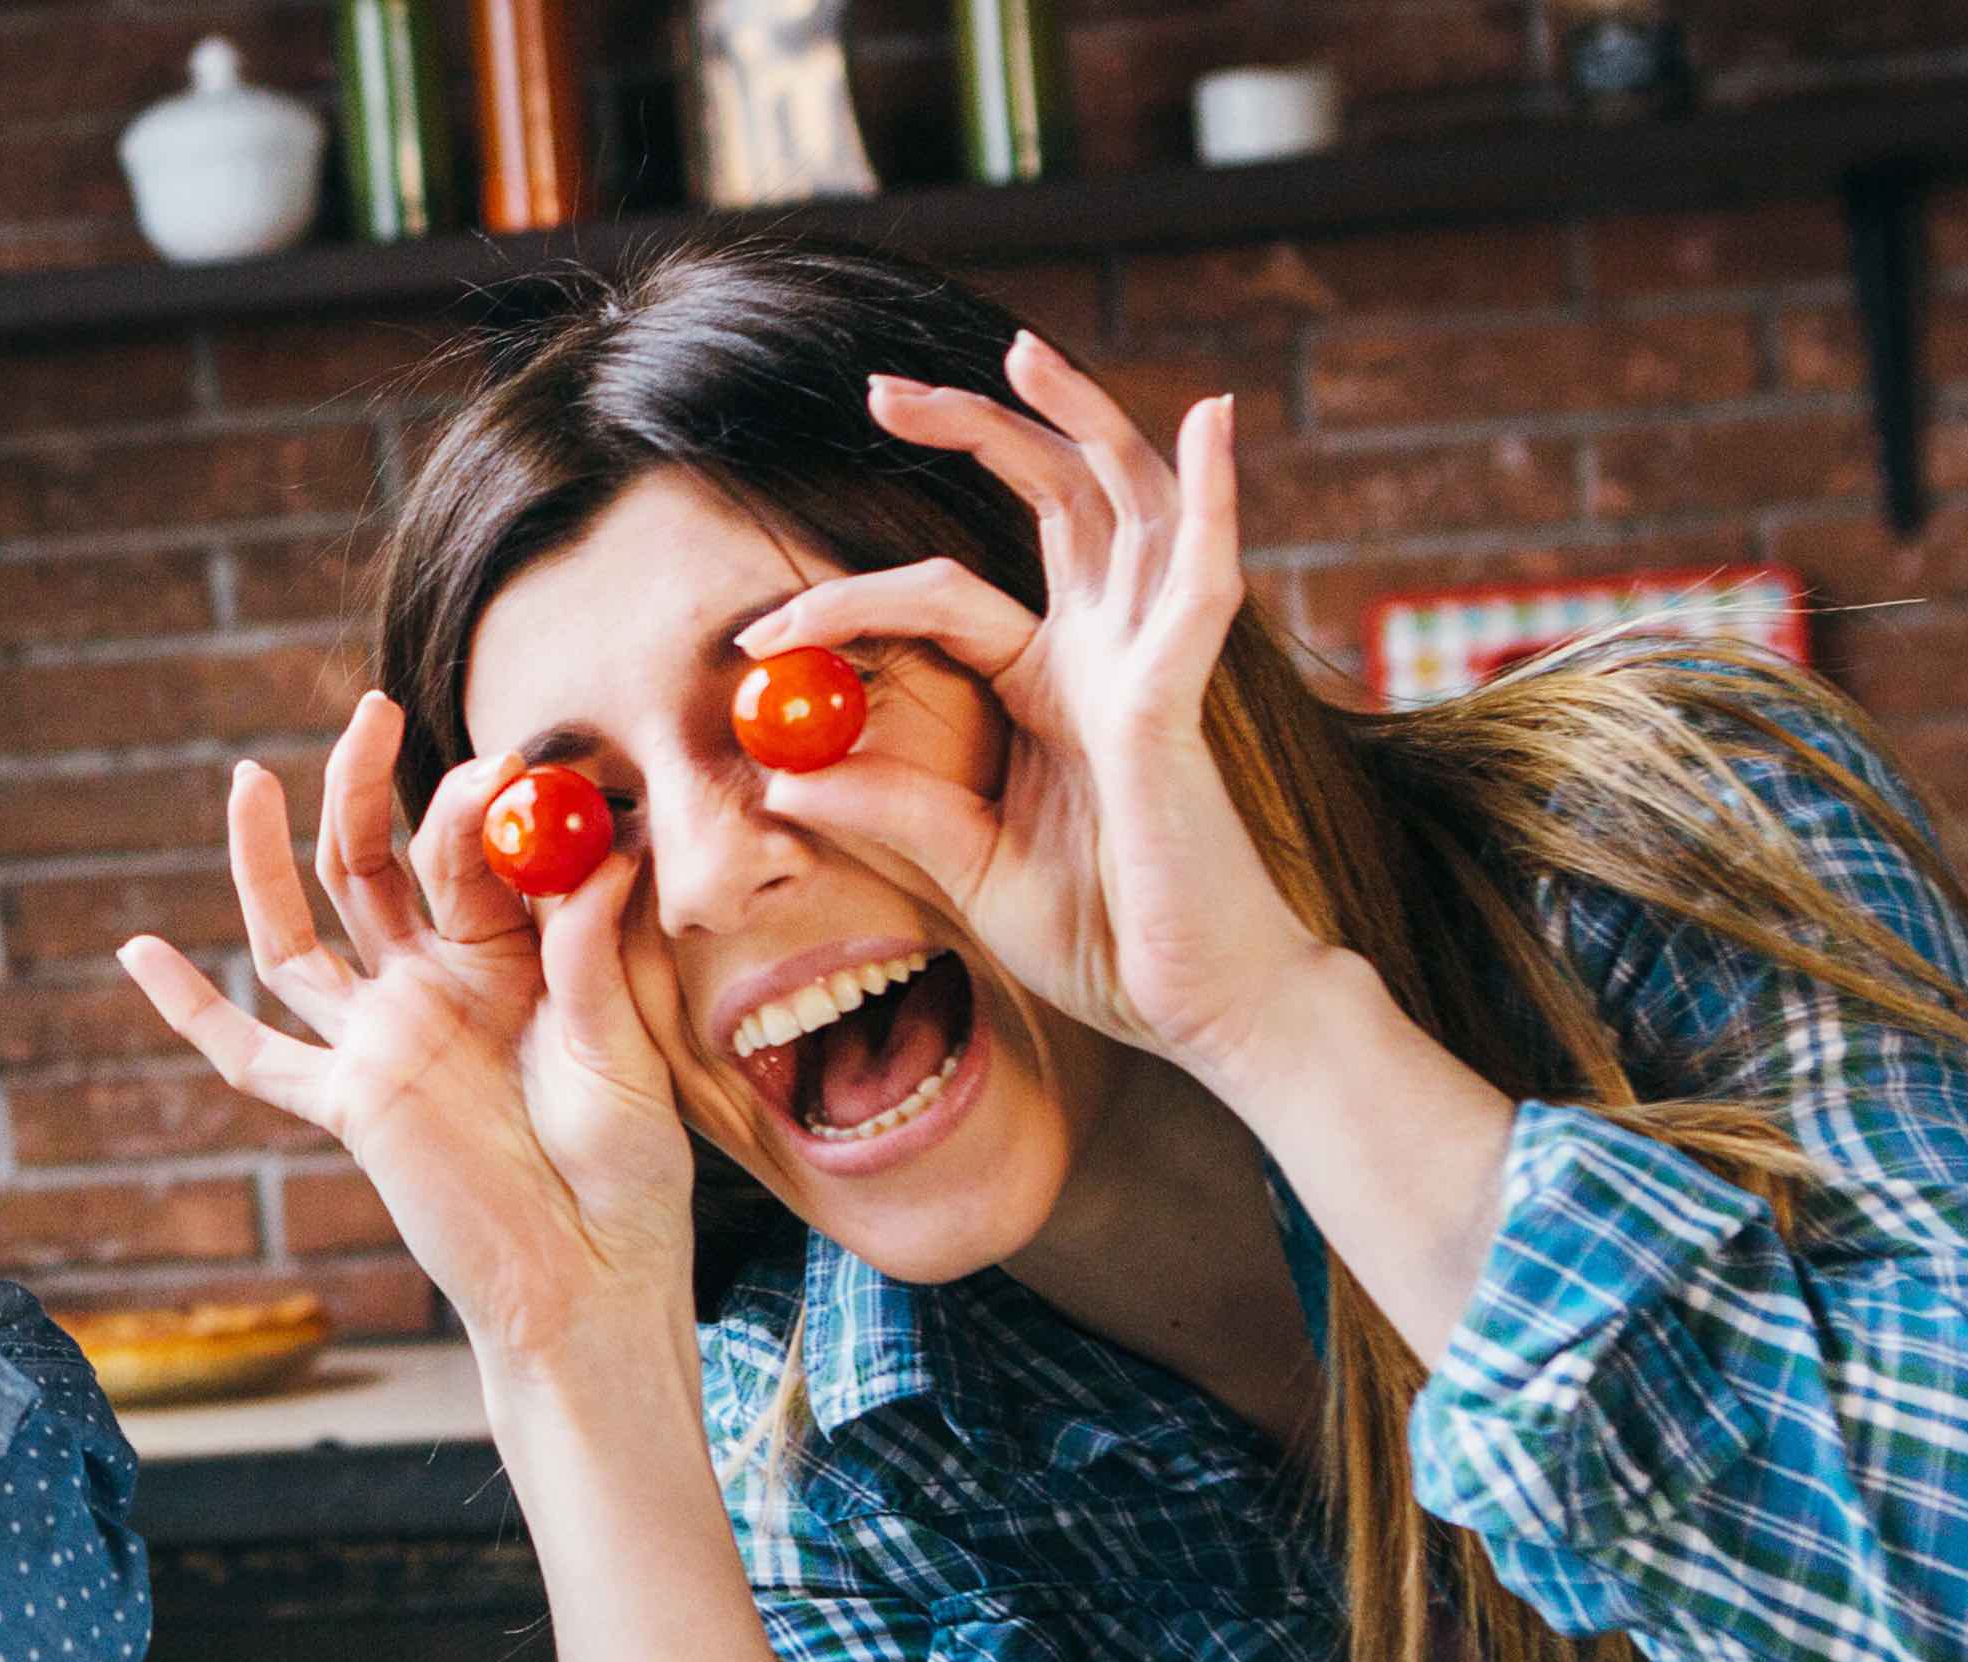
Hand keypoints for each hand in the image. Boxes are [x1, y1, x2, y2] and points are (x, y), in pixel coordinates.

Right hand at [119, 694, 696, 1371]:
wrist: (590, 1277)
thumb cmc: (629, 1171)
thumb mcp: (623, 1050)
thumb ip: (593, 957)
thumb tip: (597, 850)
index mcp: (510, 959)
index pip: (470, 855)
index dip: (477, 807)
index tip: (511, 766)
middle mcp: (435, 987)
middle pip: (372, 867)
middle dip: (364, 787)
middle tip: (370, 710)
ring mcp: (383, 1040)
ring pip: (301, 934)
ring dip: (265, 858)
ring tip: (246, 776)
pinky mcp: (348, 1102)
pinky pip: (254, 1055)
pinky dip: (192, 1011)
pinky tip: (137, 953)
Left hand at [738, 333, 1337, 1093]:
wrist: (1202, 1007)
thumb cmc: (1108, 941)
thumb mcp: (968, 869)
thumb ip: (888, 810)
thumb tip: (780, 771)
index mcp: (1054, 690)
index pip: (946, 599)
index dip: (850, 600)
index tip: (757, 634)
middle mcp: (1105, 655)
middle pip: (1046, 501)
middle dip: (970, 430)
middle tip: (881, 390)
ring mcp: (1149, 665)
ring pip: (1122, 503)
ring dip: (1078, 417)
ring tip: (1023, 348)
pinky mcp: (1178, 700)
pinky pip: (1203, 582)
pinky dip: (1210, 497)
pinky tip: (1209, 422)